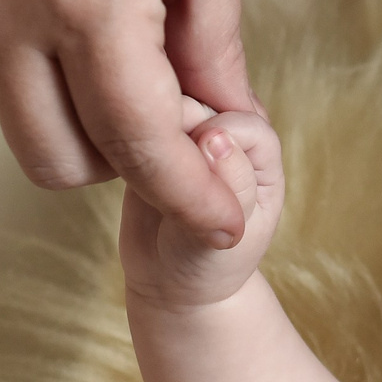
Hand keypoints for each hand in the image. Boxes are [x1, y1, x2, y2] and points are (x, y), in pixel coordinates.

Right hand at [0, 0, 258, 245]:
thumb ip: (211, 42)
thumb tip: (227, 122)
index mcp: (87, 1)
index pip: (139, 144)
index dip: (190, 195)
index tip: (224, 223)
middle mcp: (3, 12)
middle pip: (59, 161)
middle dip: (126, 165)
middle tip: (180, 118)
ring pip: (14, 115)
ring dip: (78, 116)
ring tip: (136, 52)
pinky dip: (40, 65)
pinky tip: (83, 8)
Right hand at [119, 102, 282, 310]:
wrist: (170, 281)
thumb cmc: (213, 262)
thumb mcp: (231, 235)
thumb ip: (232, 185)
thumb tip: (214, 135)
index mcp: (260, 151)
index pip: (240, 122)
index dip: (216, 141)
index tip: (195, 180)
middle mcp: (226, 131)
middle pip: (201, 102)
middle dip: (178, 132)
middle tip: (162, 179)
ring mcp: (185, 129)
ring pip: (161, 101)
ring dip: (146, 131)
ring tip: (145, 178)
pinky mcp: (146, 133)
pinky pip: (129, 114)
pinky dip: (121, 133)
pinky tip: (123, 164)